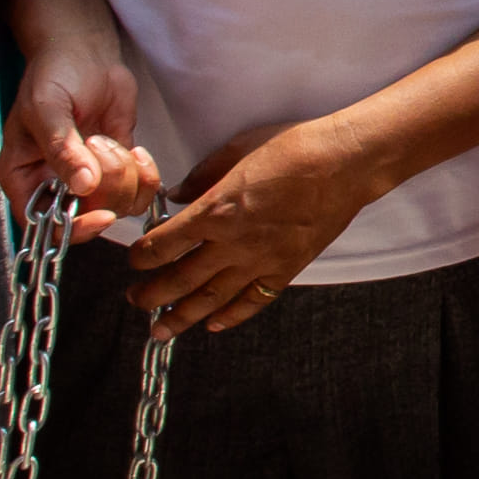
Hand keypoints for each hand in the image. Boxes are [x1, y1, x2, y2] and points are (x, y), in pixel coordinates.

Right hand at [0, 0, 163, 225]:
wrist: (85, 52)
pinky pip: (141, 190)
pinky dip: (146, 172)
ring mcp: (90, 180)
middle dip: (107, 188)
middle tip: (100, 145)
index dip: (73, 229)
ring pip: (119, 206)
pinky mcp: (119, 170)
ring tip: (108, 138)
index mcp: (24, 178)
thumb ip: (62, 148)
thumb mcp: (48, 108)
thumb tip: (82, 186)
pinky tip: (135, 147)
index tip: (101, 213)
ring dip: (125, 173)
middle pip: (87, 219)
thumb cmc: (54, 75)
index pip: (42, 226)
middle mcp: (55, 186)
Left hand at [124, 118, 384, 332]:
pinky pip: (253, 301)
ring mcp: (261, 260)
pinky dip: (232, 316)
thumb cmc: (293, 148)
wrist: (344, 164)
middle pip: (180, 279)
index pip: (163, 244)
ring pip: (211, 299)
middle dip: (152, 295)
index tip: (134, 261)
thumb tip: (178, 195)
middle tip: (136, 301)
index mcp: (215, 210)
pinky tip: (214, 325)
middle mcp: (233, 242)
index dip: (142, 256)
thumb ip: (202, 176)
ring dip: (182, 317)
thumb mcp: (236, 149)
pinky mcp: (286, 269)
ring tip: (161, 329)